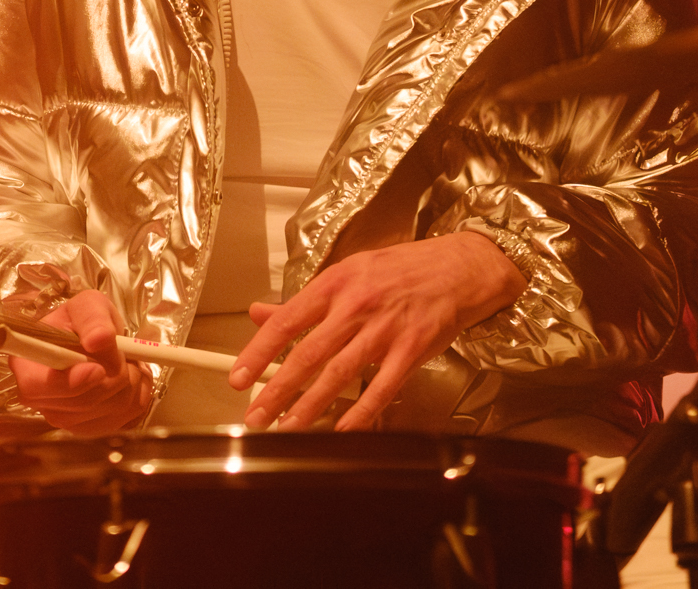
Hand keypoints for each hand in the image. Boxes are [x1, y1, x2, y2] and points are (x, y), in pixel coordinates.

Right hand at [7, 289, 152, 432]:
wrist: (94, 340)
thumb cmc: (83, 321)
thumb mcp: (87, 305)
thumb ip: (92, 318)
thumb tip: (100, 339)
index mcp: (27, 364)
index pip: (37, 387)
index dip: (69, 383)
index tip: (97, 369)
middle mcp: (40, 399)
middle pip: (80, 403)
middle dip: (114, 376)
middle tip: (125, 353)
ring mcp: (64, 418)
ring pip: (107, 412)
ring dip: (131, 383)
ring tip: (129, 361)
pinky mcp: (89, 428)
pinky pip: (123, 420)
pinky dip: (137, 396)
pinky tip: (132, 378)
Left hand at [229, 232, 523, 431]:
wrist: (457, 267)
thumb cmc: (401, 270)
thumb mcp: (347, 273)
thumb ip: (304, 301)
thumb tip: (260, 314)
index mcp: (335, 284)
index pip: (286, 322)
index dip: (259, 353)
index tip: (239, 378)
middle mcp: (356, 306)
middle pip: (308, 354)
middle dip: (278, 390)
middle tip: (256, 416)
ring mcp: (385, 329)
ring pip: (339, 373)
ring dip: (310, 406)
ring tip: (287, 428)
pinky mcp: (412, 350)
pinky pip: (381, 388)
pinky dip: (360, 413)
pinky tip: (342, 430)